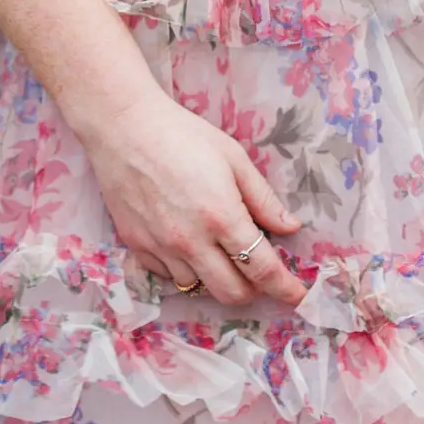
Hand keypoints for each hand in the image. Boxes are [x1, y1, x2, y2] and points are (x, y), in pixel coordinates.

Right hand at [79, 89, 306, 306]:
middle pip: (232, 293)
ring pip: (199, 288)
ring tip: (218, 249)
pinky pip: (168, 276)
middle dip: (253, 289)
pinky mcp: (137, 247)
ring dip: (217, 277)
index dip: (285, 288)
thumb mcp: (232, 157)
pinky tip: (188, 243)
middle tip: (258, 270)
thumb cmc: (183, 134)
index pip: (263, 268)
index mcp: (221, 216)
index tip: (299, 296)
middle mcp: (191, 242)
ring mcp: (161, 248)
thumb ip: (262, 198)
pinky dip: (185, 268)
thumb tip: (290, 227)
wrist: (124, 127)